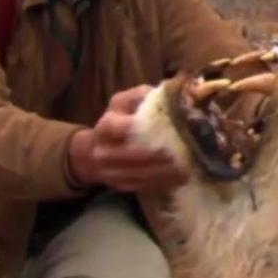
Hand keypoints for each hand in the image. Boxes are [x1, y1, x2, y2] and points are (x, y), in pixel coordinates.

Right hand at [68, 85, 186, 192]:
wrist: (92, 153)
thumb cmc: (117, 120)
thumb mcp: (124, 102)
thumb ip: (143, 96)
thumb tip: (171, 91)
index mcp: (106, 126)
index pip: (114, 126)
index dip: (132, 127)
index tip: (156, 127)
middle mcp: (103, 150)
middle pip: (129, 155)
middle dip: (154, 157)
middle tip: (179, 155)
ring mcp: (110, 171)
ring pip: (137, 174)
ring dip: (162, 173)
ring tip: (185, 169)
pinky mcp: (119, 185)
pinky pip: (141, 186)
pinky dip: (161, 183)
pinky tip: (178, 179)